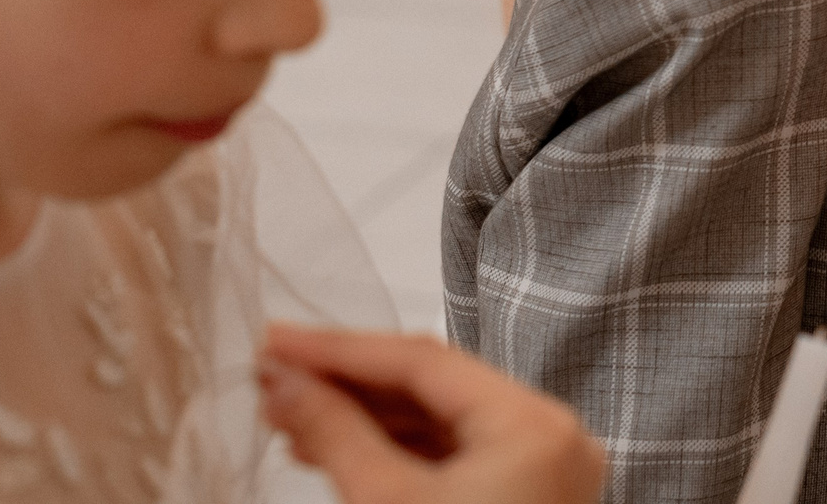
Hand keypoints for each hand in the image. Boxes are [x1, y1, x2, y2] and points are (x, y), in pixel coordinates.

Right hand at [260, 324, 604, 503]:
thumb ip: (335, 434)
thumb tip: (281, 381)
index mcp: (536, 424)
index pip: (426, 360)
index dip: (341, 347)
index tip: (273, 339)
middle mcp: (554, 437)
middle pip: (438, 387)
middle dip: (350, 381)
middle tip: (272, 374)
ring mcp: (545, 471)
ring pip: (444, 423)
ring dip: (367, 416)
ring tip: (289, 413)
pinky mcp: (525, 501)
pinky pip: (456, 458)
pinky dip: (397, 450)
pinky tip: (336, 447)